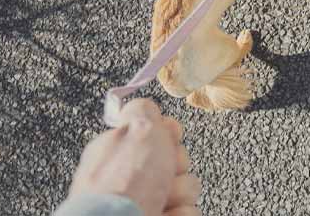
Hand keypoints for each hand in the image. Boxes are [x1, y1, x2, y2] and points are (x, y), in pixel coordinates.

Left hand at [67, 99, 200, 215]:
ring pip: (187, 187)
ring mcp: (146, 200)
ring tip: (160, 201)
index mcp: (120, 149)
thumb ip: (143, 109)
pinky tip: (165, 215)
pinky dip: (181, 214)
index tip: (169, 139)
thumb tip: (146, 105)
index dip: (169, 135)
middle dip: (178, 165)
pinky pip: (189, 211)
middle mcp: (132, 176)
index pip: (158, 132)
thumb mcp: (136, 127)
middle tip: (162, 173)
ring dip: (181, 192)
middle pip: (178, 160)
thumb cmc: (125, 183)